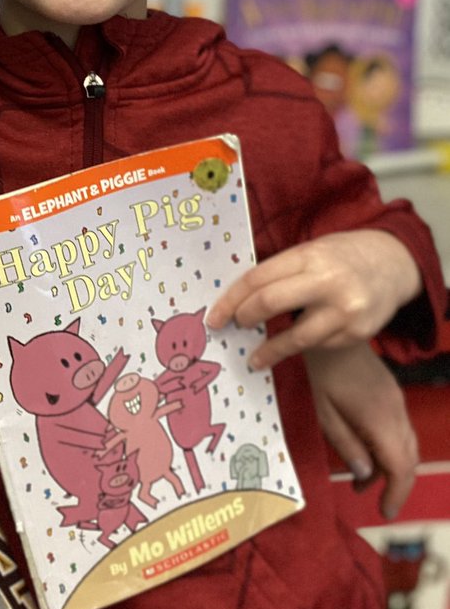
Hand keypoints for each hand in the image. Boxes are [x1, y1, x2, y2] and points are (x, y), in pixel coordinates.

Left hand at [206, 230, 421, 370]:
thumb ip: (281, 272)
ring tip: (255, 357)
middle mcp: (327, 282)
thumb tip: (237, 299)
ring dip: (268, 350)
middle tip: (234, 326)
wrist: (393, 264)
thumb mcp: (311, 252)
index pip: (257, 279)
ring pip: (294, 338)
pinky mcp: (356, 334)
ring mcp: (344, 311)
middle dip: (243, 317)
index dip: (230, 300)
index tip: (215, 317)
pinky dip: (299, 347)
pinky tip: (291, 347)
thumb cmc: (341, 257)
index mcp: (309, 256)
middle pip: (269, 303)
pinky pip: (317, 346)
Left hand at [306, 343, 417, 519]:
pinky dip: (389, 448)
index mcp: (380, 419)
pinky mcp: (392, 394)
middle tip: (373, 499)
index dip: (396, 493)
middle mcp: (396, 412)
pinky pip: (399, 429)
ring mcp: (397, 401)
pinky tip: (365, 450)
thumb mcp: (324, 411)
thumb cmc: (320, 371)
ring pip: (406, 444)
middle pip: (409, 458)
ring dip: (390, 466)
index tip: (384, 511)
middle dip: (395, 484)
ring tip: (360, 478)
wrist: (331, 329)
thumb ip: (346, 443)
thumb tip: (363, 473)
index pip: (400, 467)